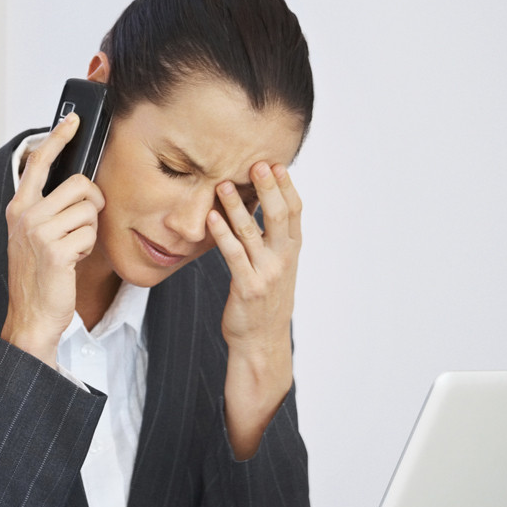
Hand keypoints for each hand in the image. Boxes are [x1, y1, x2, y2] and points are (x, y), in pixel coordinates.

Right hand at [1, 114, 104, 366]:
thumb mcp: (37, 236)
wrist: (32, 315)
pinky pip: (89, 234)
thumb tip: (82, 186)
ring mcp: (38, 232)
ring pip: (89, 210)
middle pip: (80, 185)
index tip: (74, 120)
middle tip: (83, 225)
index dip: (58, 138)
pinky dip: (88, 248)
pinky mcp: (54, 250)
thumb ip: (51, 209)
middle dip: (93, 204)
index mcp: (19, 207)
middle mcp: (25, 215)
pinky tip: (72, 261)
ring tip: (73, 248)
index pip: (39, 162)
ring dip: (90, 231)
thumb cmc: (41, 276)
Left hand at [207, 161, 301, 457]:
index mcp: (291, 252)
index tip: (276, 164)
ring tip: (224, 184)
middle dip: (269, 188)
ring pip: (253, 233)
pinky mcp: (247, 288)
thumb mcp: (276, 267)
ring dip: (238, 207)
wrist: (262, 342)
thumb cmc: (265, 301)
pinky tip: (212, 218)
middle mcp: (283, 260)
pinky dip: (222, 234)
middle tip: (258, 164)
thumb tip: (261, 205)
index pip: (294, 212)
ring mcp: (266, 274)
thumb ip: (272, 239)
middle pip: (279, 216)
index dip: (287, 187)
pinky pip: (233, 255)